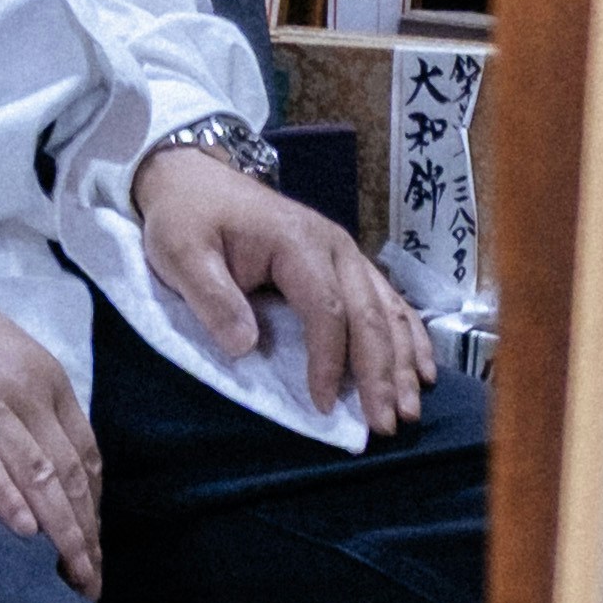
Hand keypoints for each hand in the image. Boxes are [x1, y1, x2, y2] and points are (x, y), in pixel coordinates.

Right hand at [0, 264, 103, 596]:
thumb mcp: (5, 354)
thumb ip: (29, 402)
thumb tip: (46, 466)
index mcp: (45, 376)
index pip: (86, 455)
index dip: (94, 508)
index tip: (95, 546)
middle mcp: (25, 391)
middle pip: (70, 475)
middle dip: (86, 534)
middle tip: (91, 584)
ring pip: (38, 478)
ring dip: (60, 534)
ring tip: (70, 577)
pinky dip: (7, 500)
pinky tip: (23, 535)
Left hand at [135, 149, 434, 433]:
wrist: (194, 177)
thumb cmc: (188, 218)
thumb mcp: (181, 253)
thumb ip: (212, 297)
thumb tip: (247, 346)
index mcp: (298, 242)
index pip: (328, 309)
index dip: (329, 361)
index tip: (321, 404)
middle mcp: (335, 246)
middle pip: (369, 314)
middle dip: (380, 372)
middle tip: (385, 424)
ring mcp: (346, 254)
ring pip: (388, 311)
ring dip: (401, 362)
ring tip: (408, 410)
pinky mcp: (346, 265)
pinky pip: (389, 302)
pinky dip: (409, 337)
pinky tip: (421, 370)